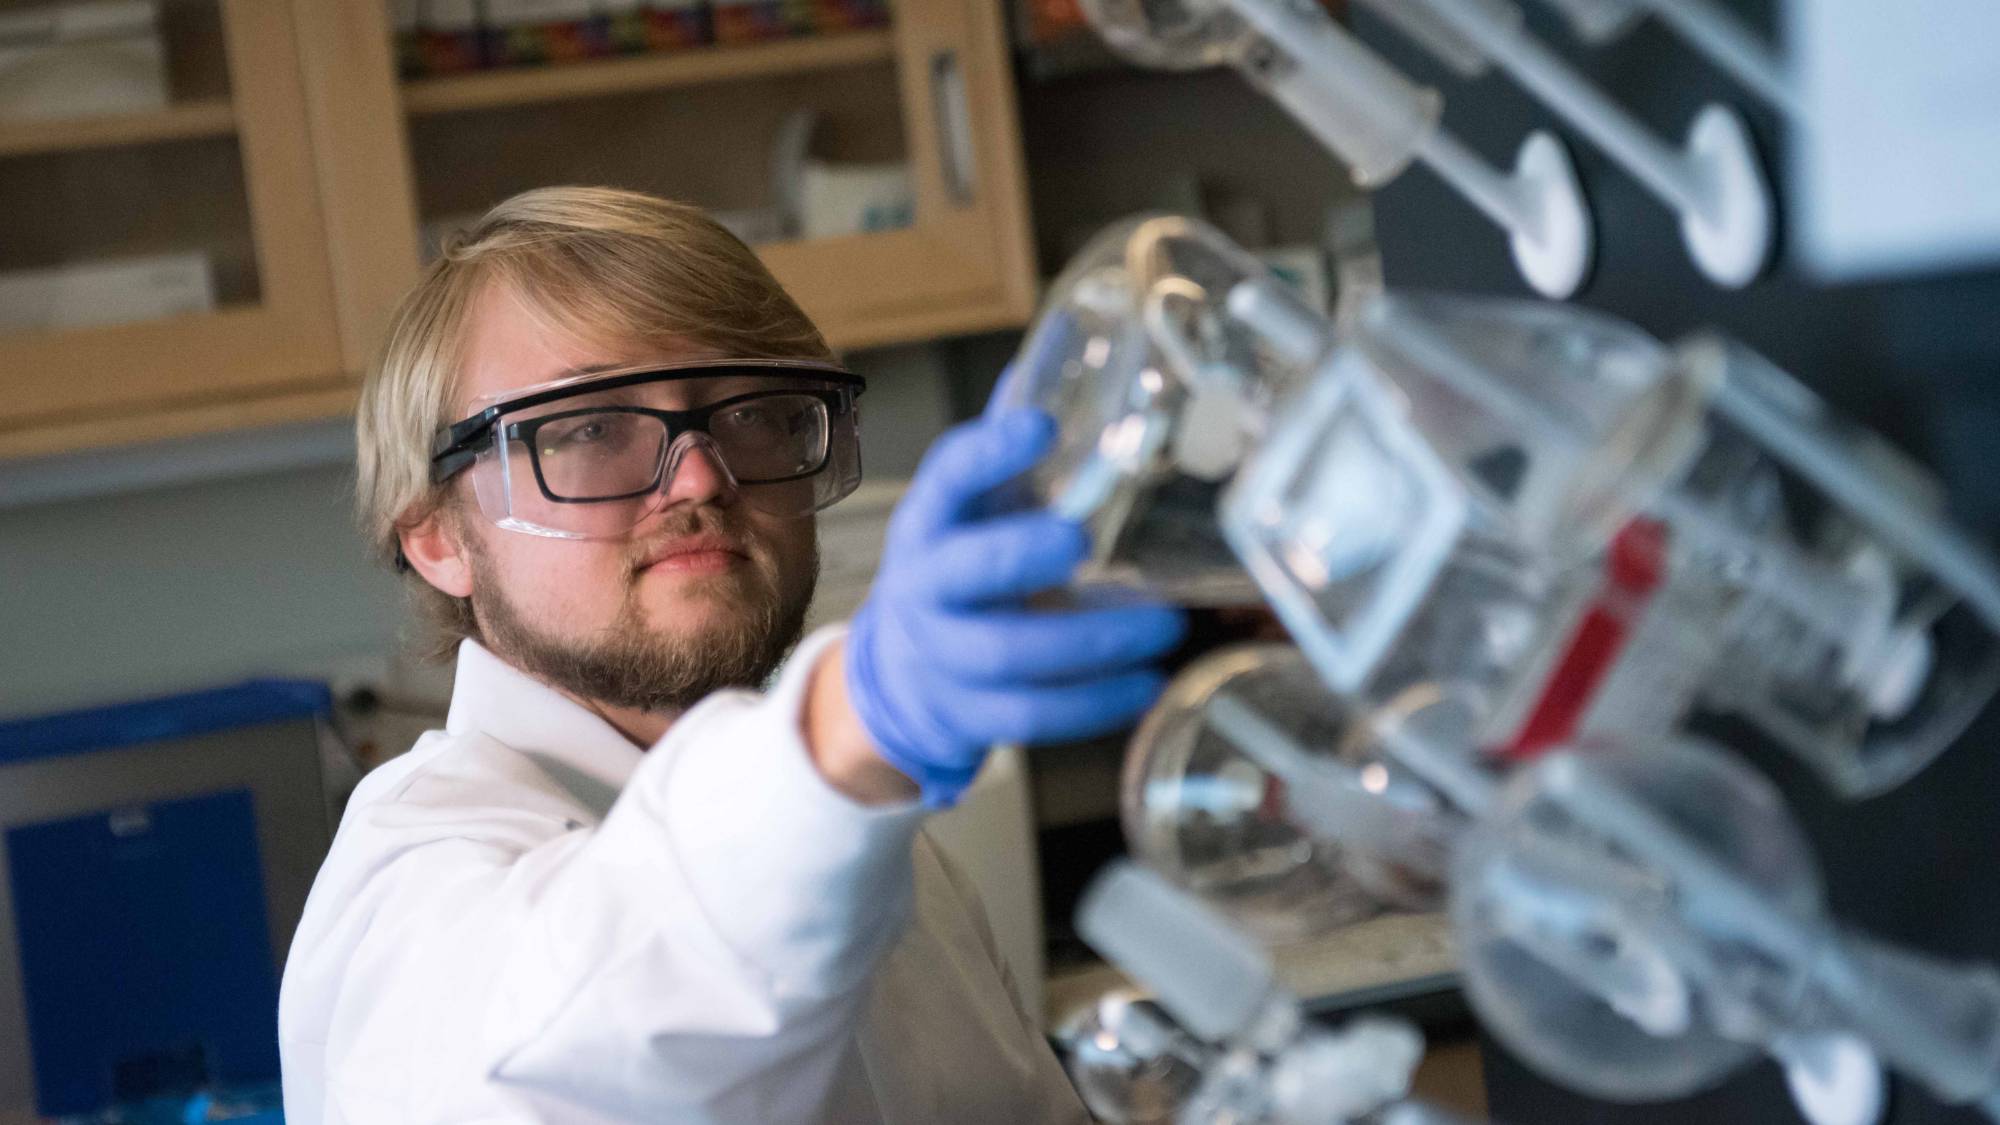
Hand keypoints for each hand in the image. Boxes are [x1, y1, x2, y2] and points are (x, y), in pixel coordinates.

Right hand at [844, 409, 1186, 805]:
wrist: (901, 672)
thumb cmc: (958, 566)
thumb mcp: (971, 505)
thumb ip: (1012, 447)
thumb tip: (1061, 352)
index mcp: (931, 520)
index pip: (948, 476)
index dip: (990, 453)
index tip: (1039, 425)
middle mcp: (926, 587)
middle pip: (964, 573)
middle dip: (1020, 556)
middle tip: (1081, 540)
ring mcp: (946, 656)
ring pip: (1010, 655)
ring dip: (1092, 643)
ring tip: (1162, 626)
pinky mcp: (972, 714)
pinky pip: (1034, 717)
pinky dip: (1097, 705)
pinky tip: (1147, 683)